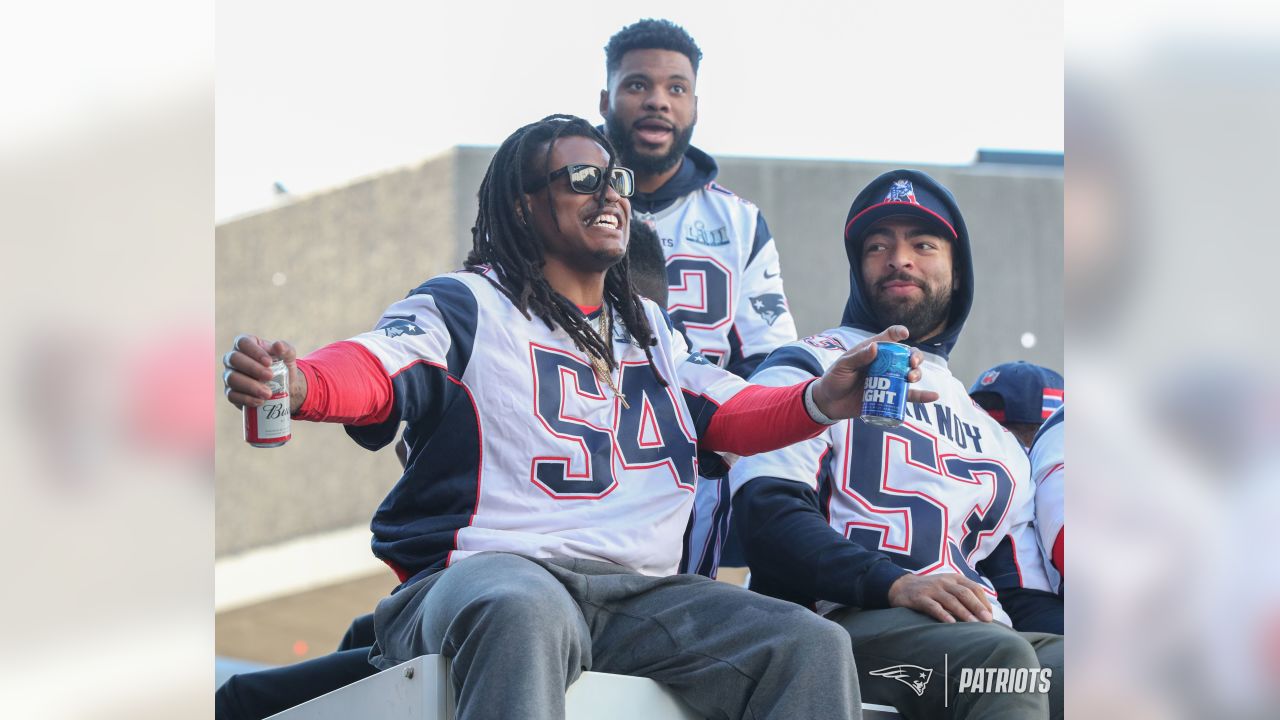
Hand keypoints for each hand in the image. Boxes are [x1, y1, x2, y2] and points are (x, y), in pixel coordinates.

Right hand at [222, 334, 306, 411]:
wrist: (284, 387)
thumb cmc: (282, 366)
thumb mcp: (288, 356)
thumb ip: (285, 348)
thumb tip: (278, 345)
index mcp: (246, 344)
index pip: (243, 342)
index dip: (254, 351)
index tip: (269, 362)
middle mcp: (233, 358)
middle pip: (234, 359)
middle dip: (252, 368)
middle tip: (270, 376)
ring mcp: (229, 375)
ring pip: (232, 378)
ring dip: (250, 386)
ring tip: (268, 393)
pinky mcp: (231, 392)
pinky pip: (232, 395)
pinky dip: (247, 399)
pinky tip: (260, 401)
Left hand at [809, 325, 938, 420]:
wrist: (829, 403)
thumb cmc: (834, 379)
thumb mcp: (842, 367)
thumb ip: (857, 358)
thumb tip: (876, 347)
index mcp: (873, 351)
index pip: (889, 337)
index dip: (898, 332)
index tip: (904, 334)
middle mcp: (885, 364)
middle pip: (906, 356)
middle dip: (915, 357)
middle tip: (912, 363)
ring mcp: (889, 380)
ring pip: (910, 374)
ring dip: (917, 374)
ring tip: (911, 378)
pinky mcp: (890, 397)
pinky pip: (910, 396)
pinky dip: (923, 396)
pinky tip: (934, 396)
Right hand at [887, 573, 994, 623]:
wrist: (901, 586)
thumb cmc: (930, 590)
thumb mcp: (947, 586)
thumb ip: (963, 594)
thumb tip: (985, 612)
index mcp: (954, 578)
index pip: (973, 587)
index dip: (983, 601)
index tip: (990, 615)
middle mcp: (944, 582)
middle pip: (964, 593)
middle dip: (977, 606)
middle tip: (987, 620)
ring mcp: (931, 589)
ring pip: (950, 600)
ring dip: (963, 612)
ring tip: (973, 624)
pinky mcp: (919, 598)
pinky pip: (933, 606)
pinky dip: (943, 615)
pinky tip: (950, 623)